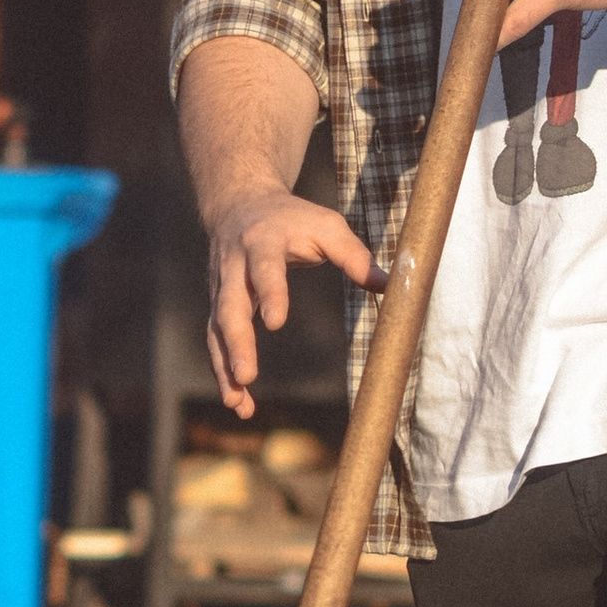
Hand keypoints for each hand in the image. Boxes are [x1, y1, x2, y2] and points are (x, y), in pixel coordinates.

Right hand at [205, 191, 374, 418]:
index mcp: (263, 243)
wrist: (238, 203)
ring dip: (223, 367)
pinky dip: (222, 372)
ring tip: (236, 403)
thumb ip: (354, 256)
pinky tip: (238, 402)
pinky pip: (215, 341)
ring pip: (216, 330)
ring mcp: (221, 288)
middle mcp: (235, 267)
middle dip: (236, 342)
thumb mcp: (326, 225)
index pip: (265, 269)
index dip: (270, 294)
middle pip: (230, 306)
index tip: (274, 323)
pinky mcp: (216, 306)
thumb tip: (391, 287)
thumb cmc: (292, 218)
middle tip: (246, 376)